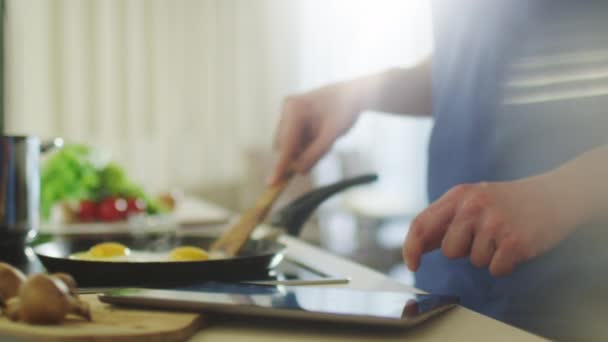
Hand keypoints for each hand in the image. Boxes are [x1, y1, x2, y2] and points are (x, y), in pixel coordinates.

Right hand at [270, 83, 363, 183]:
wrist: (354, 94)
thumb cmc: (345, 109)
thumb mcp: (332, 135)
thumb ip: (314, 154)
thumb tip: (298, 171)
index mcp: (294, 110)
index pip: (286, 144)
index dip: (280, 166)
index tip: (272, 183)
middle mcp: (287, 110)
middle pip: (285, 146)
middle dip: (300, 154)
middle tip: (322, 148)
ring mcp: (289, 113)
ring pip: (290, 145)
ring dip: (304, 149)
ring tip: (324, 138)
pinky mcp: (293, 118)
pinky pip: (295, 140)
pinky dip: (306, 144)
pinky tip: (319, 134)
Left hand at [402, 177, 576, 275]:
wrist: (556, 195)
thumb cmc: (509, 202)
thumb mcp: (473, 199)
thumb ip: (446, 219)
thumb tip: (417, 246)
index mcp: (458, 195)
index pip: (422, 224)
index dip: (411, 248)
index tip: (412, 264)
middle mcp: (472, 206)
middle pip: (449, 251)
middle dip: (465, 251)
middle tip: (486, 235)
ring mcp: (494, 223)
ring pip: (475, 261)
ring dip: (488, 255)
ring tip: (504, 235)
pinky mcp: (514, 242)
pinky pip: (496, 269)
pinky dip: (505, 264)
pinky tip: (515, 245)